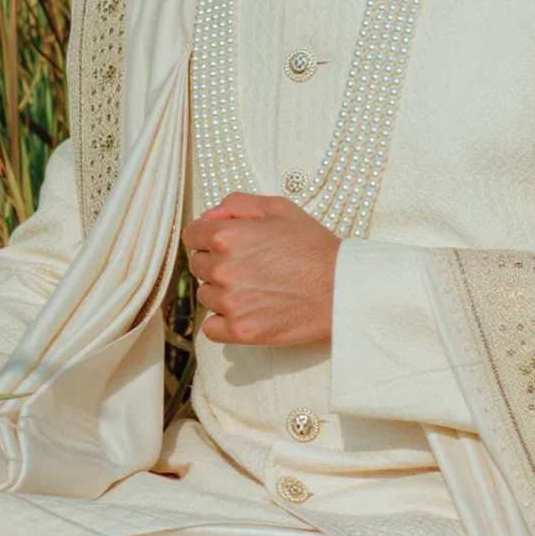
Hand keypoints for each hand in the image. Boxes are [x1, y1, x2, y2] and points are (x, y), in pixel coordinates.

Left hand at [182, 192, 339, 345]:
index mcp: (226, 236)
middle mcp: (222, 269)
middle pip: (198, 266)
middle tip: (250, 267)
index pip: (192, 236)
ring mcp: (230, 303)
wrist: (343, 288)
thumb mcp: (280, 209)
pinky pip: (211, 328)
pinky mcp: (240, 331)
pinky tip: (246, 313)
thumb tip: (210, 216)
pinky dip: (223, 323)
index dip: (208, 238)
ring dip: (222, 293)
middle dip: (217, 264)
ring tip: (256, 289)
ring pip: (206, 296)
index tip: (226, 246)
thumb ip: (238, 204)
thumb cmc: (314, 246)